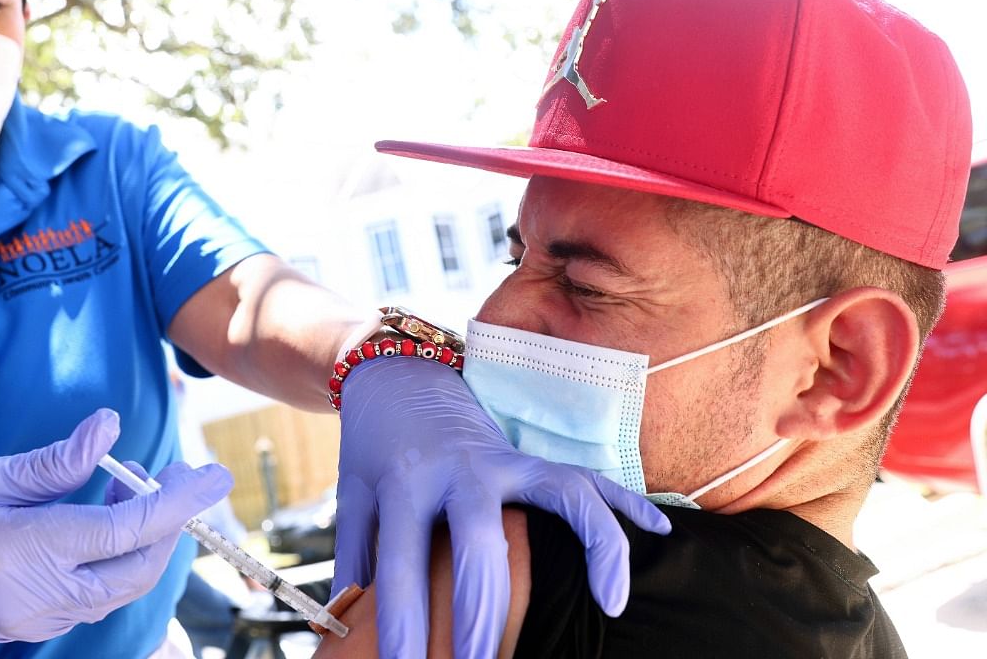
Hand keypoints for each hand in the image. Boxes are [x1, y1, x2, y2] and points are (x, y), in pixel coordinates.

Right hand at [0, 408, 232, 649]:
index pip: (122, 532)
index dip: (177, 503)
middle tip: (180, 472)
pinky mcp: (42, 628)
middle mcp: (36, 595)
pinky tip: (110, 517)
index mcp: (19, 550)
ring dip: (148, 538)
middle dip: (172, 520)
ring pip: (125, 585)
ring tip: (136, 487)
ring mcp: (40, 620)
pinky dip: (121, 557)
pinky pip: (102, 594)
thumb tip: (111, 428)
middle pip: (137, 566)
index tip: (214, 476)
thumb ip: (56, 461)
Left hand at [332, 357, 670, 658]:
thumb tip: (344, 630)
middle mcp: (457, 468)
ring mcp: (503, 459)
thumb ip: (354, 561)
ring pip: (557, 494)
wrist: (396, 374)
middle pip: (479, 540)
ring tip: (611, 603)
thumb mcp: (354, 498)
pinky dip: (625, 502)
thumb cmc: (374, 448)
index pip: (399, 564)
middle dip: (485, 612)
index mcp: (403, 483)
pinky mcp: (531, 454)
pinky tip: (660, 531)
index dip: (402, 625)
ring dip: (590, 547)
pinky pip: (587, 476)